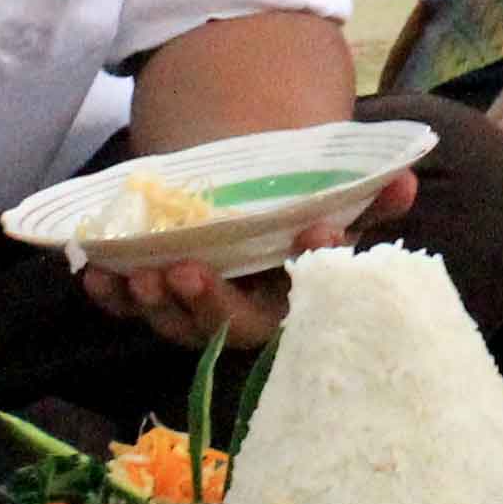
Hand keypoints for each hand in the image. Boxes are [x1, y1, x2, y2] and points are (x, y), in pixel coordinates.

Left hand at [72, 161, 419, 350]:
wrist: (246, 214)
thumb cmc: (294, 218)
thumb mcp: (334, 206)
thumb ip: (370, 199)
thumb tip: (407, 176)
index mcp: (295, 303)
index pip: (308, 295)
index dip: (312, 266)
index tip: (316, 233)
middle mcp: (245, 320)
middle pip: (229, 327)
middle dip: (207, 303)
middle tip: (186, 272)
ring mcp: (195, 314)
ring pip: (176, 323)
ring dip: (156, 303)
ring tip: (142, 274)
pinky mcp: (156, 301)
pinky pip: (131, 310)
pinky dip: (113, 296)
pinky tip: (95, 275)